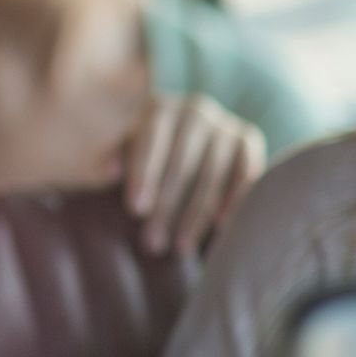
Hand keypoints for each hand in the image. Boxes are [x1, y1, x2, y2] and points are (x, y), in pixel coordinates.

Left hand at [121, 94, 265, 256]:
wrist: (181, 138)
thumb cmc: (139, 154)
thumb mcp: (118, 151)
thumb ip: (108, 159)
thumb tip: (110, 170)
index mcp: (157, 107)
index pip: (150, 142)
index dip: (143, 176)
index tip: (134, 211)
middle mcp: (194, 109)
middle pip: (181, 163)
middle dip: (167, 207)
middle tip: (153, 243)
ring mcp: (223, 123)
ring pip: (211, 174)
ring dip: (196, 215)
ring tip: (180, 248)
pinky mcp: (247, 139)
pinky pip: (245, 172)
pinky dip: (235, 200)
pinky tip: (221, 228)